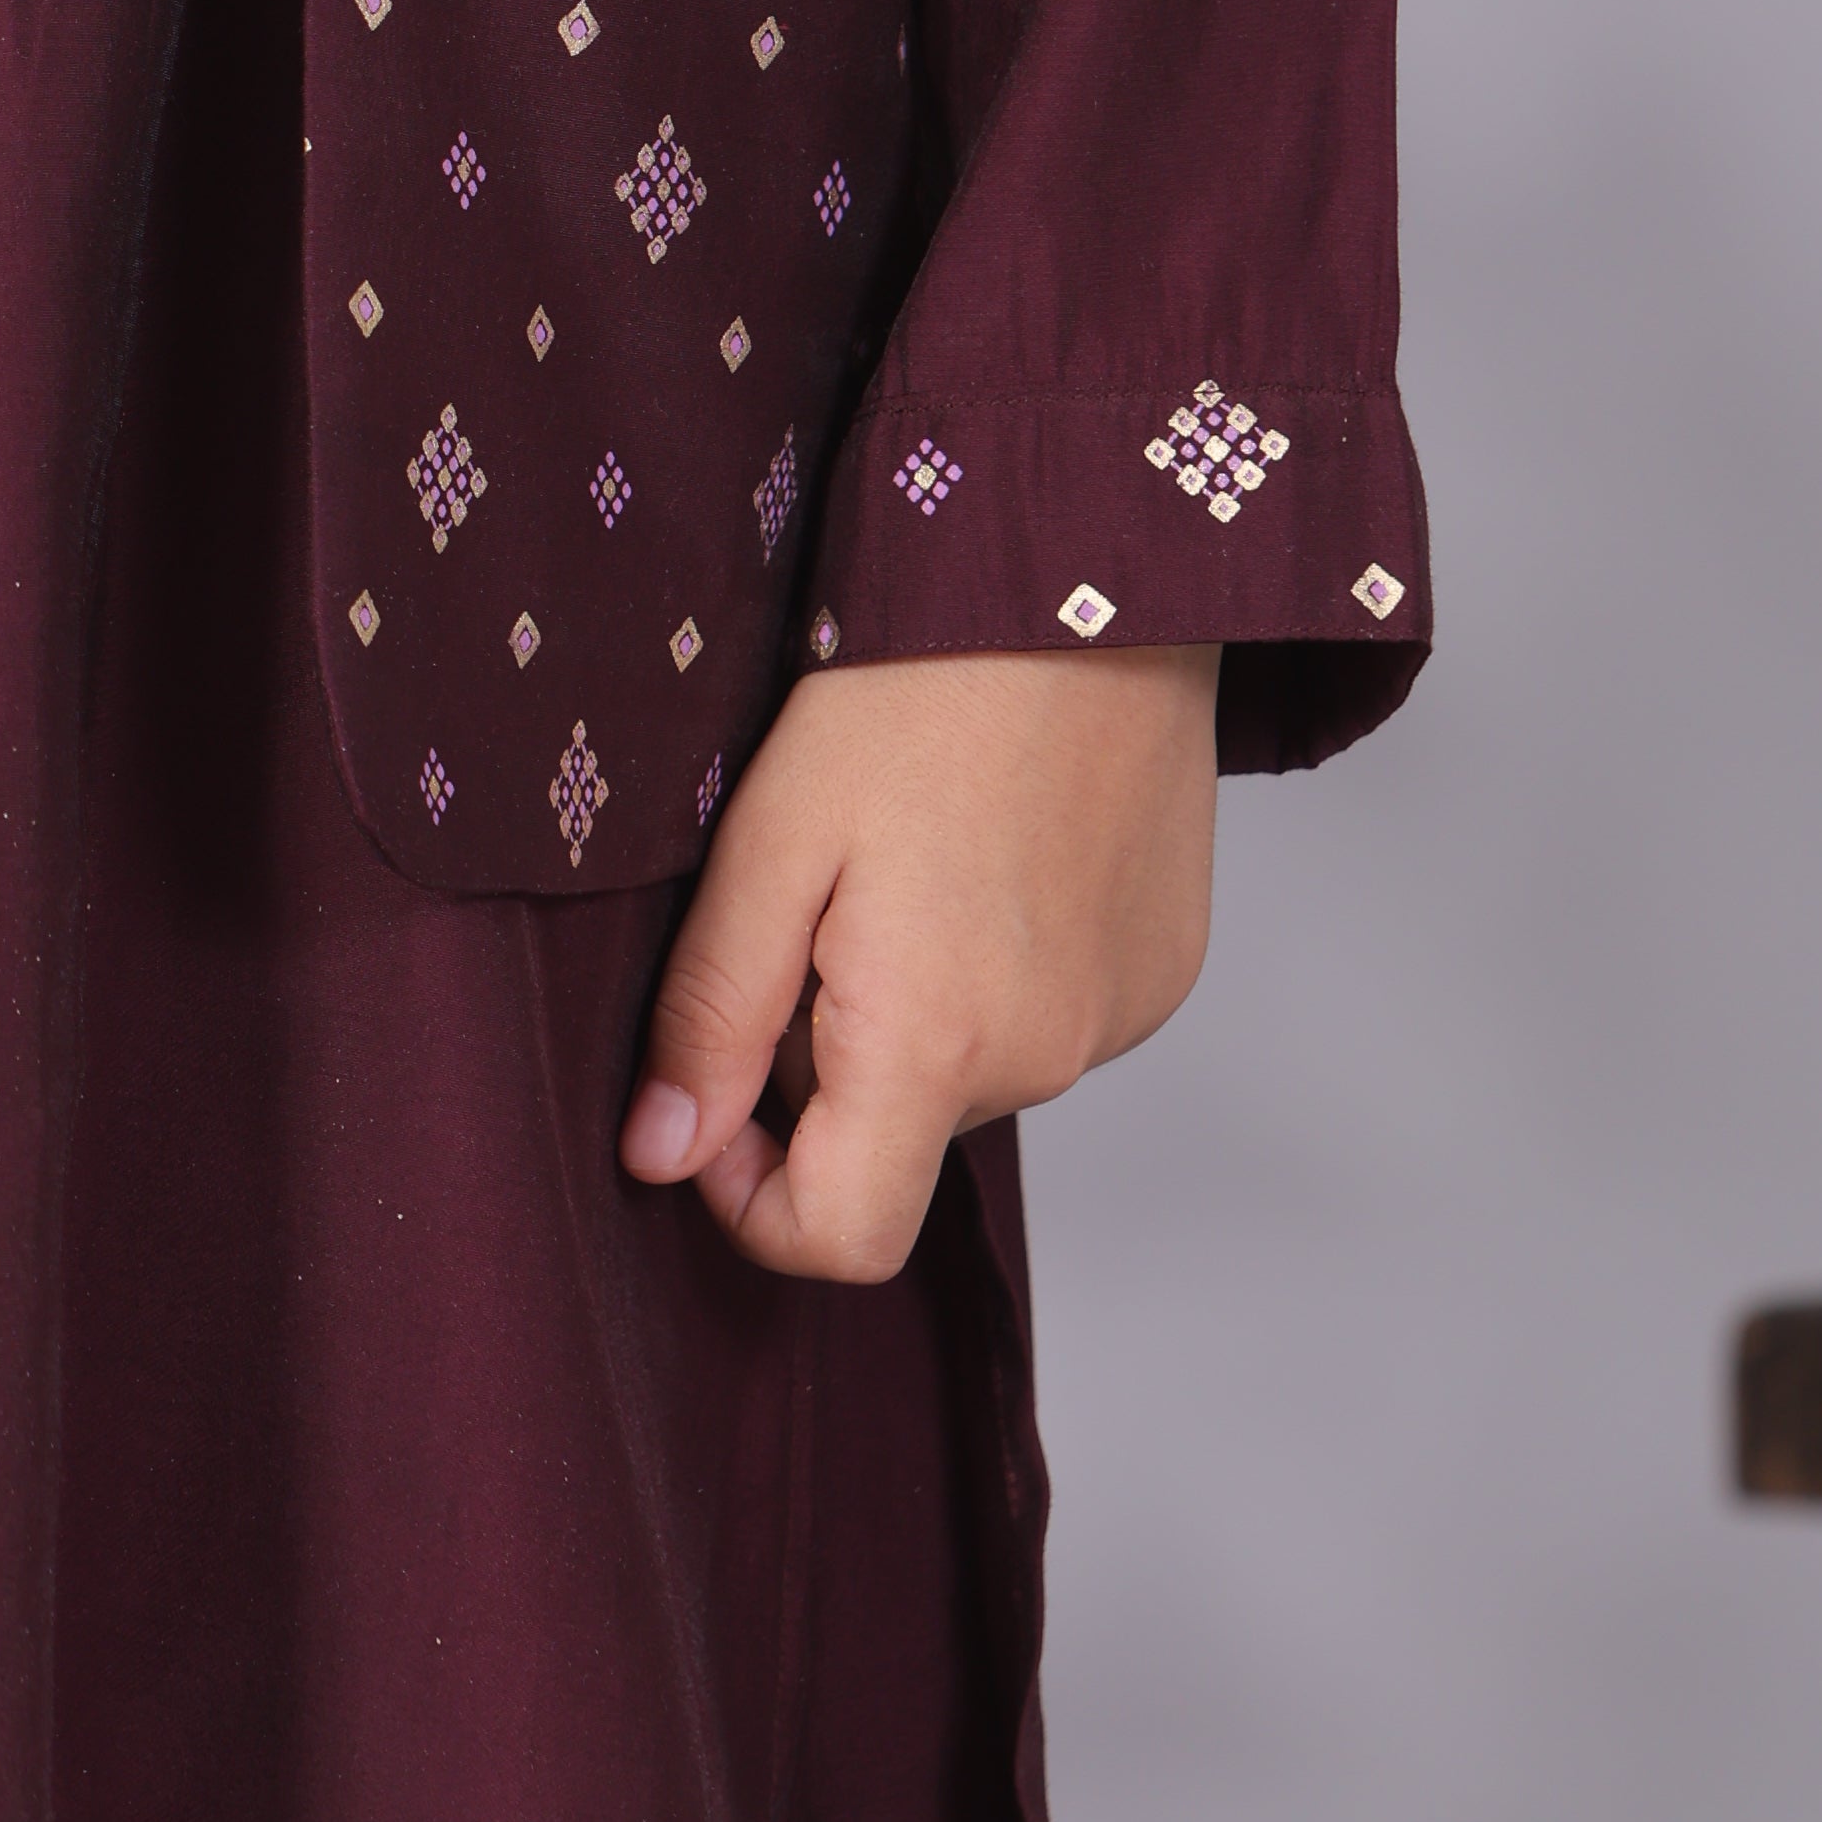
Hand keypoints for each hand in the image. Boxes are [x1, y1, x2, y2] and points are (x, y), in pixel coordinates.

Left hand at [620, 645, 1218, 1283]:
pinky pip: (1045, 1018)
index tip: (712, 1098)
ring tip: (904, 854)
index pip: (844, 1241)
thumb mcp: (769, 840)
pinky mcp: (1162, 972)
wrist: (1093, 580)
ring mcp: (1120, 1019)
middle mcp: (1046, 1060)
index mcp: (937, 1045)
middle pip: (895, 1138)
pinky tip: (982, 849)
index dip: (752, 1201)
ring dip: (909, 1007)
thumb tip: (658, 1156)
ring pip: (966, 1071)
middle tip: (812, 899)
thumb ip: (711, 1017)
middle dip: (824, 1056)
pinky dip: (991, 968)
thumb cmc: (915, 689)